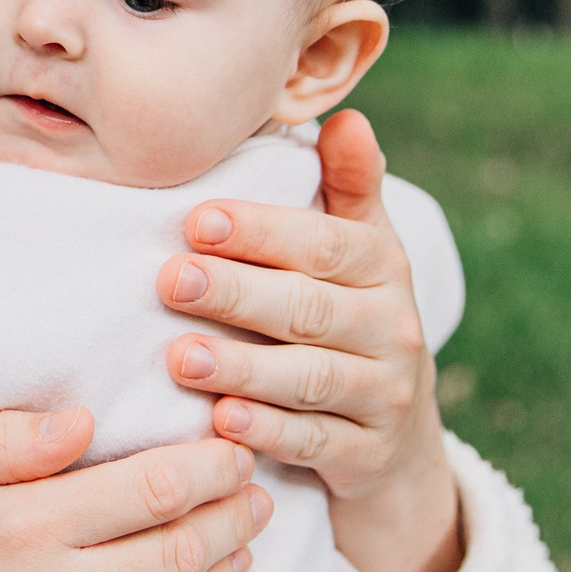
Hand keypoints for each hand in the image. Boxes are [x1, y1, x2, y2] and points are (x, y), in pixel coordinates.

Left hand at [154, 109, 461, 571]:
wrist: (398, 435)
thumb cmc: (353, 318)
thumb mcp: (362, 252)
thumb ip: (350, 186)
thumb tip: (346, 116)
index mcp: (383, 267)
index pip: (324, 243)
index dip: (262, 231)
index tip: (197, 221)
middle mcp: (393, 328)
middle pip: (309, 308)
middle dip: (237, 294)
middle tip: (172, 280)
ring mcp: (383, 395)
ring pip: (308, 378)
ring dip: (241, 368)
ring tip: (180, 358)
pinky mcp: (368, 455)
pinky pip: (314, 442)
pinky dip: (269, 432)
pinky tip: (221, 423)